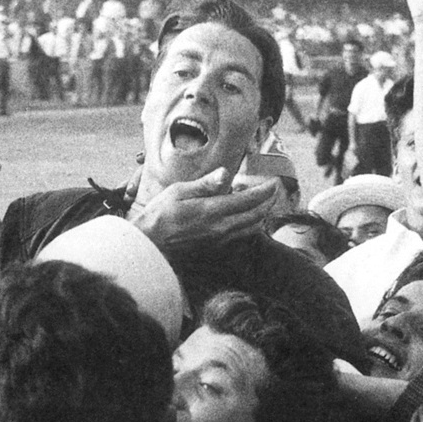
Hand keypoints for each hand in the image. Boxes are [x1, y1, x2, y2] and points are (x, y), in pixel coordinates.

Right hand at [128, 167, 278, 250]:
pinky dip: (249, 224)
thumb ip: (205, 184)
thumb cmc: (159, 215)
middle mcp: (221, 228)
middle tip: (272, 190)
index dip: (265, 190)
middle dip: (268, 202)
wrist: (148, 246)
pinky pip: (241, 236)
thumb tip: (226, 173)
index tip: (273, 182)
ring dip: (261, 214)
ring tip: (261, 201)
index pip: (250, 199)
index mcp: (213, 211)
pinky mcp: (216, 248)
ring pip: (252, 228)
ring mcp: (220, 240)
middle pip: (257, 215)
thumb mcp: (178, 192)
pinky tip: (243, 215)